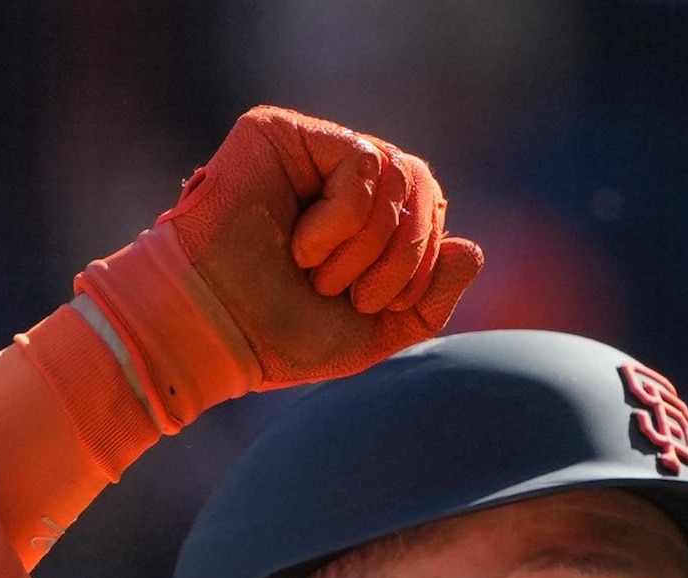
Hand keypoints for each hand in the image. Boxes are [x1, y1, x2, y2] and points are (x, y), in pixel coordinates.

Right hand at [71, 105, 481, 431]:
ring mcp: (310, 149)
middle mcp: (338, 174)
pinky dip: (342, 221)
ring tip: (318, 274)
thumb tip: (469, 248)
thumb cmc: (282, 335)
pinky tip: (301, 245)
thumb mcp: (376, 331)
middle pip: (421, 184)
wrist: (217, 333)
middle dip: (401, 257)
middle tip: (350, 294)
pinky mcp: (281, 132)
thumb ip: (430, 298)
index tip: (373, 306)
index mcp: (362, 213)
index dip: (420, 263)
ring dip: (366, 246)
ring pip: (397, 173)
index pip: (431, 207)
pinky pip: (361, 160)